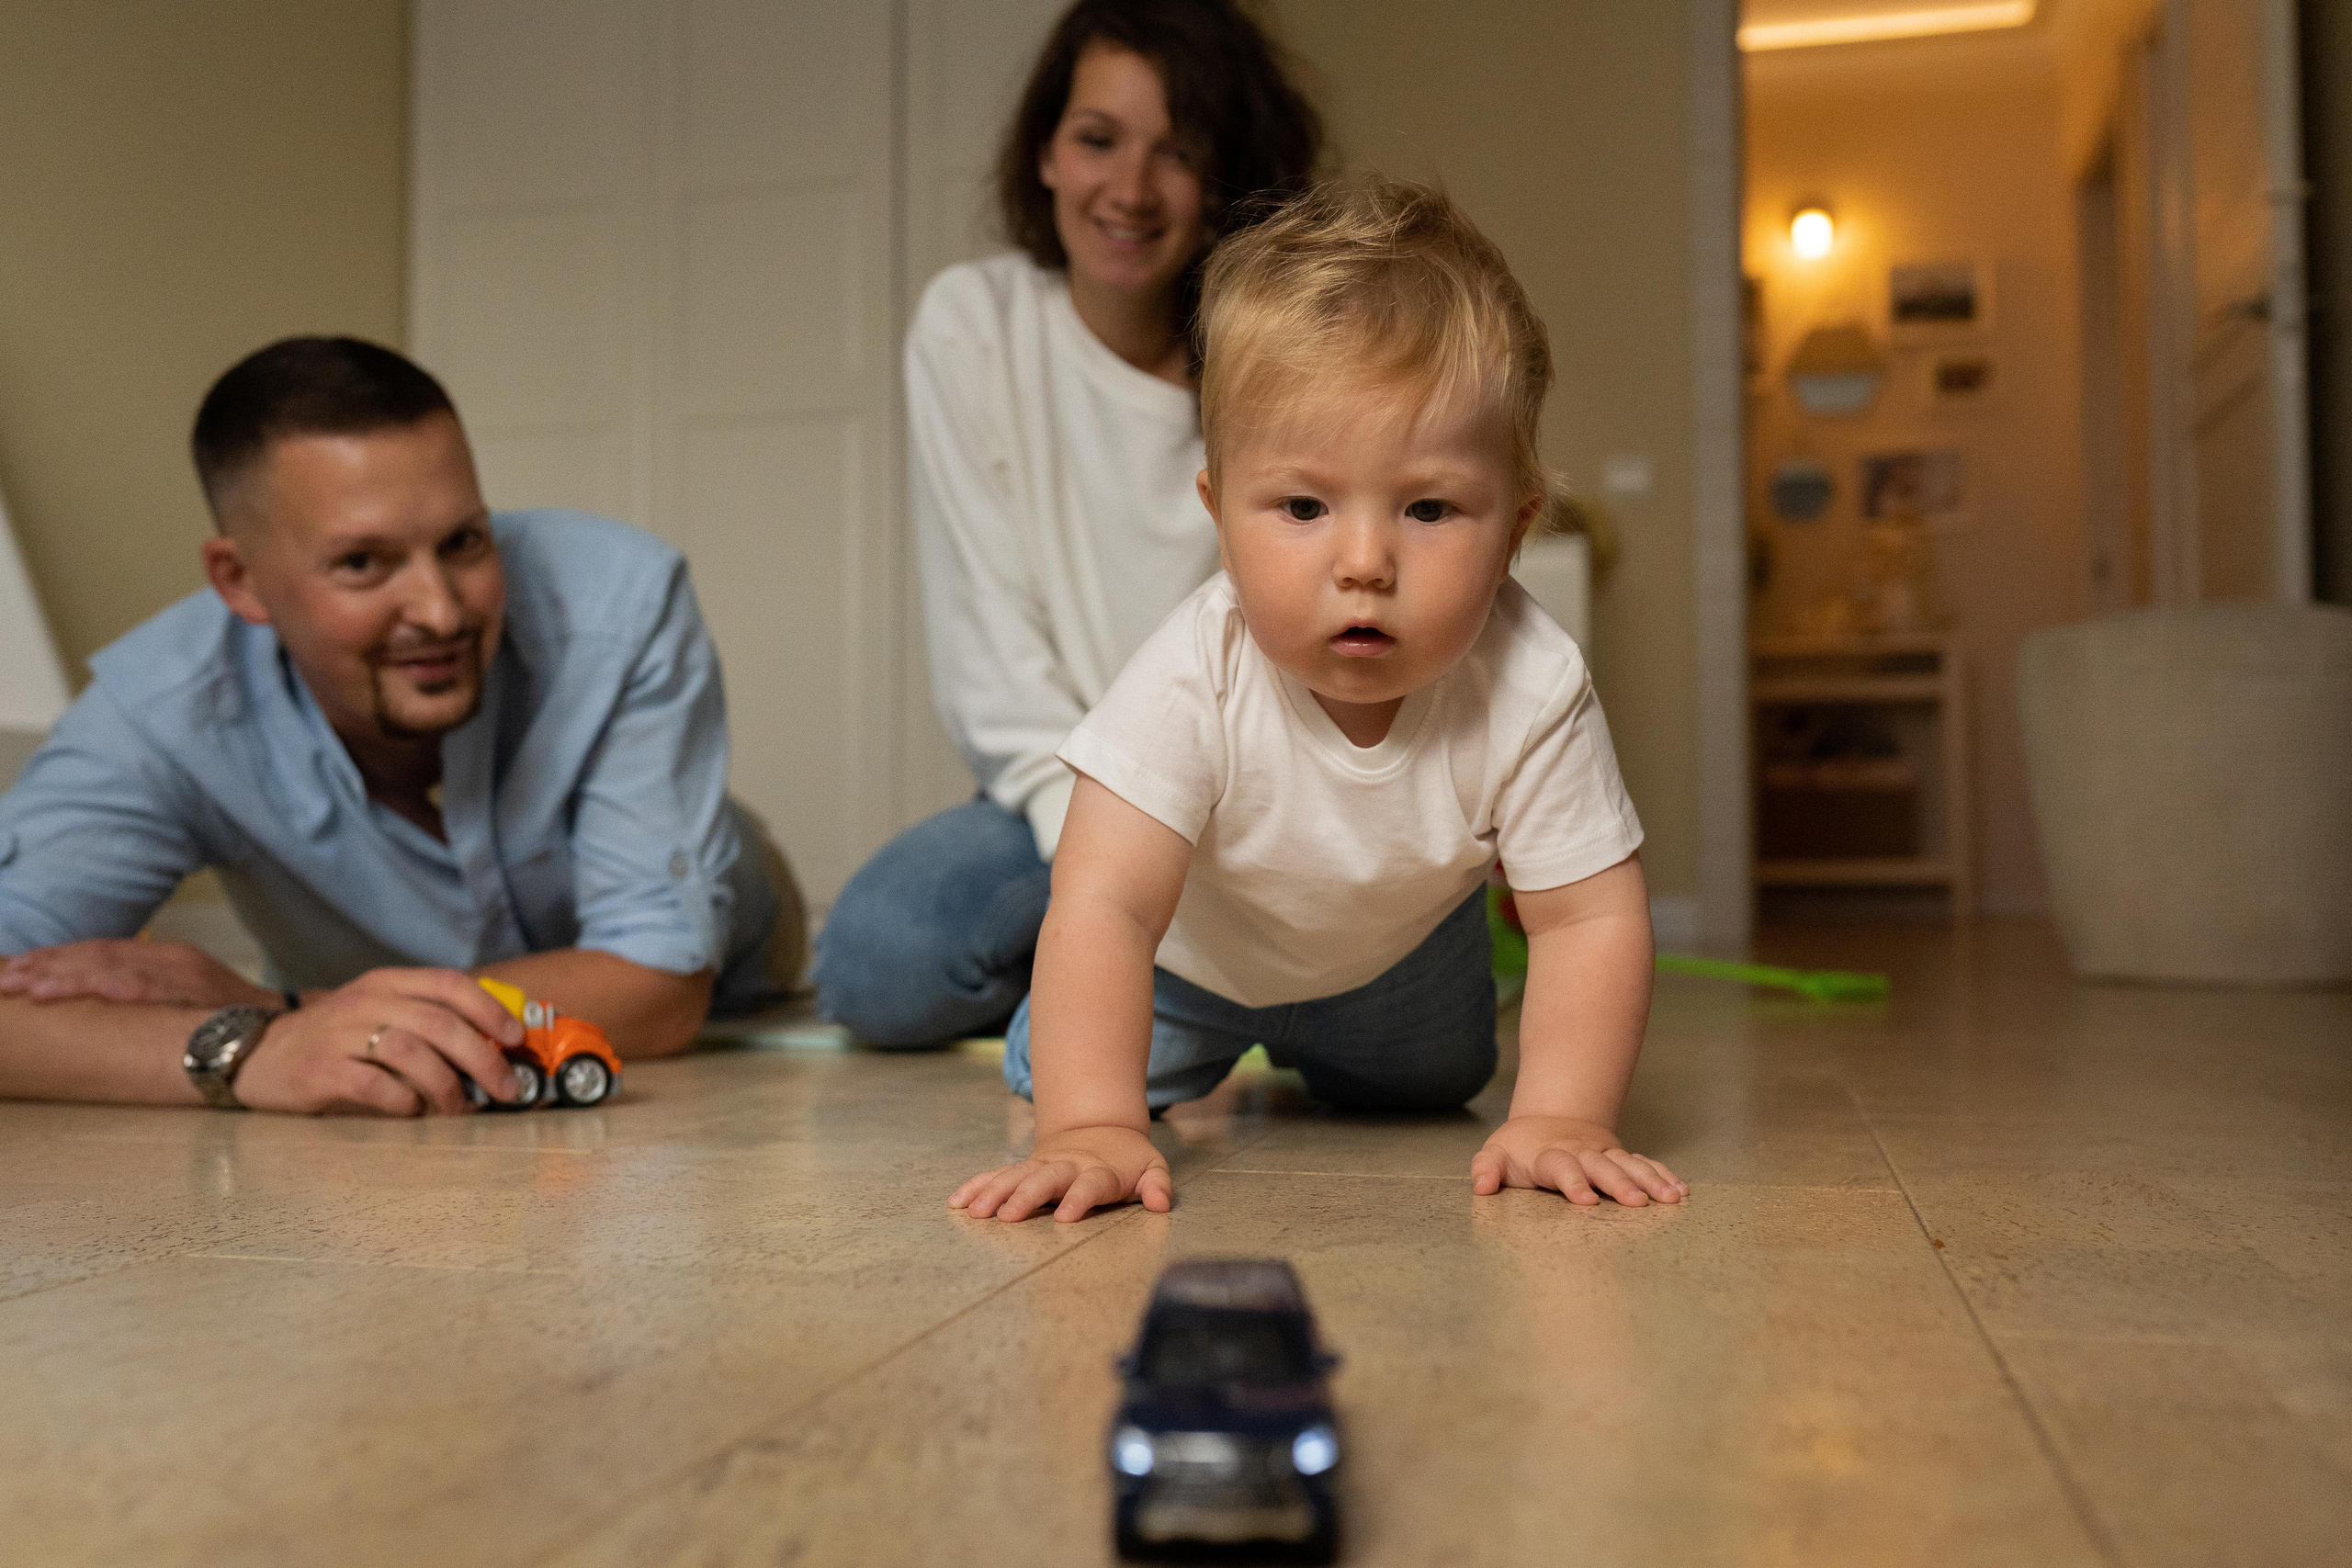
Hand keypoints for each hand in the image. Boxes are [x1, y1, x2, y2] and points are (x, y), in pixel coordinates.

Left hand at [2, 939, 275, 1008]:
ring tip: (26, 987)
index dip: (54, 959)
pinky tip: (85, 990)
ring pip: (112, 966)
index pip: (99, 951)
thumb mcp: (183, 996)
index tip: (15, 969)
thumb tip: (96, 998)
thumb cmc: (229, 1018)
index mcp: (164, 957)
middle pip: (96, 954)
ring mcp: (183, 973)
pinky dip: (113, 985)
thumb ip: (146, 991)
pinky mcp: (196, 991)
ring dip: (65, 976)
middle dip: (46, 967)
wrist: (283, 1027)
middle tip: (5, 980)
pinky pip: (147, 985)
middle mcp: (170, 958)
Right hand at [233, 967, 526, 1115]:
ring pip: (411, 1052)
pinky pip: (374, 1084)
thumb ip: (426, 1020)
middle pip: (439, 1023)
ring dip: (446, 1085)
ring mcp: (340, 1034)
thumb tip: (494, 1047)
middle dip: (482, 1058)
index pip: (448, 983)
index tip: (516, 1038)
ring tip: (459, 1109)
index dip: (489, 1009)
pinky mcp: (320, 1069)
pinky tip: (412, 1111)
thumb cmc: (336, 1039)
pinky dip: (402, 1101)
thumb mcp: (379, 1013)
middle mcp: (366, 1001)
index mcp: (387, 983)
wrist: (258, 1054)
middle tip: (505, 1088)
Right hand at [950, 1124, 1172, 1222]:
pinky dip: (978, 1185)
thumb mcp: (1152, 1167)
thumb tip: (1162, 1204)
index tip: (1064, 1218)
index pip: (1089, 1184)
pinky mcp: (1025, 1168)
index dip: (1078, 1199)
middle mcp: (1066, 1166)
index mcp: (1099, 1171)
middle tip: (1007, 1217)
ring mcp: (1042, 1165)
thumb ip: (1158, 1186)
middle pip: (1044, 1179)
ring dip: (994, 1192)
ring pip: (1015, 1176)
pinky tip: (957, 1202)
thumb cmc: (1128, 1159)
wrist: (1100, 1127)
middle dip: (1025, 1196)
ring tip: (974, 1212)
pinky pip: (997, 1175)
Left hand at [1471, 1115, 1686, 1206]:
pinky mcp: (1620, 1157)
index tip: (1585, 1201)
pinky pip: (1645, 1164)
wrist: (1548, 1121)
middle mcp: (1581, 1152)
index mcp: (1549, 1155)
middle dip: (1619, 1183)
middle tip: (1637, 1203)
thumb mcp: (1495, 1154)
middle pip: (1602, 1166)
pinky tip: (1681, 1190)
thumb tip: (1480, 1187)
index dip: (1573, 1182)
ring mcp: (1604, 1154)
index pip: (1561, 1167)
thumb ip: (1486, 1169)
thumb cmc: (1519, 1149)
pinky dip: (1663, 1175)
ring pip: (1630, 1165)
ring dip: (1651, 1180)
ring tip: (1671, 1198)